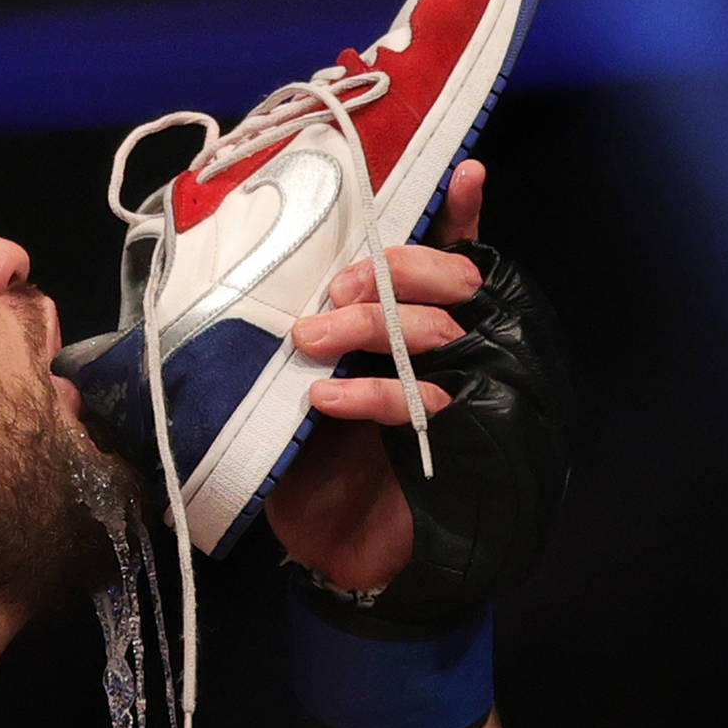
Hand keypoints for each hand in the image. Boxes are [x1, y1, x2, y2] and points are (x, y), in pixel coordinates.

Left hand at [264, 161, 487, 590]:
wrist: (339, 556)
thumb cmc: (319, 464)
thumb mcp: (301, 386)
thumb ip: (308, 335)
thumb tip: (266, 275)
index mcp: (418, 330)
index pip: (452, 260)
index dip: (459, 216)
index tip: (461, 172)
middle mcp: (450, 355)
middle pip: (454, 282)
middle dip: (395, 272)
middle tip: (335, 287)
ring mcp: (458, 398)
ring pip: (437, 330)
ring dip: (371, 322)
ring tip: (312, 337)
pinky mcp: (453, 447)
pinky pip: (423, 400)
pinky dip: (371, 392)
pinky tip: (328, 397)